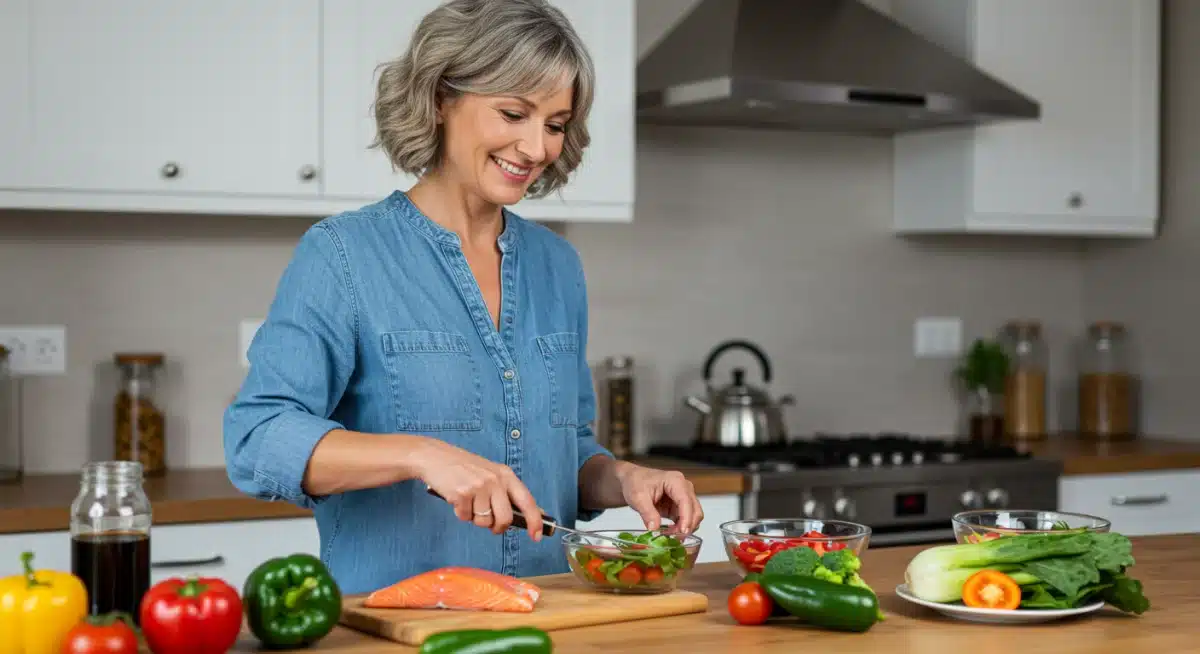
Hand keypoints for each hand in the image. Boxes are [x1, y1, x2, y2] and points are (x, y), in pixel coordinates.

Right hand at [410, 438, 543, 539]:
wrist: (436, 457)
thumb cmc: (464, 468)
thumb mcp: (491, 474)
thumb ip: (507, 492)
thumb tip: (527, 514)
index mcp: (506, 475)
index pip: (527, 501)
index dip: (535, 521)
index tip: (537, 536)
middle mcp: (495, 480)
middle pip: (505, 518)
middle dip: (497, 527)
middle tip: (491, 525)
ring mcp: (479, 486)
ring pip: (484, 521)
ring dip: (475, 518)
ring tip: (468, 502)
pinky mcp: (462, 493)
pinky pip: (465, 517)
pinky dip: (460, 513)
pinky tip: (457, 499)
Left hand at [616, 464, 703, 535]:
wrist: (632, 479)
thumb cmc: (635, 482)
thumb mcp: (638, 497)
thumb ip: (647, 513)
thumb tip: (654, 528)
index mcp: (675, 481)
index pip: (686, 501)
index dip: (686, 517)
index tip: (682, 532)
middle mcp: (684, 488)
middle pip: (695, 509)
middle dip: (688, 525)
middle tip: (676, 538)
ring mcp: (683, 497)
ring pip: (693, 516)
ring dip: (685, 528)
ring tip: (670, 536)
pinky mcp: (679, 506)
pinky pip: (685, 519)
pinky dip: (680, 527)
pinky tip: (670, 533)